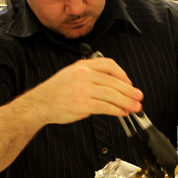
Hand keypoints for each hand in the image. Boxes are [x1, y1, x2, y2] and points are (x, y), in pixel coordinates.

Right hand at [25, 56, 142, 124]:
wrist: (39, 104)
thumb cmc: (55, 92)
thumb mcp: (71, 75)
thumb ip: (90, 77)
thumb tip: (112, 86)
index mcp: (83, 66)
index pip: (109, 65)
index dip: (122, 74)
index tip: (129, 82)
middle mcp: (84, 75)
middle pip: (114, 81)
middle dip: (129, 90)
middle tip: (139, 96)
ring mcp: (84, 89)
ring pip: (112, 94)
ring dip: (127, 101)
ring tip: (135, 107)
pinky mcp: (84, 104)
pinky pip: (106, 106)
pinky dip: (117, 110)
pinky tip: (122, 112)